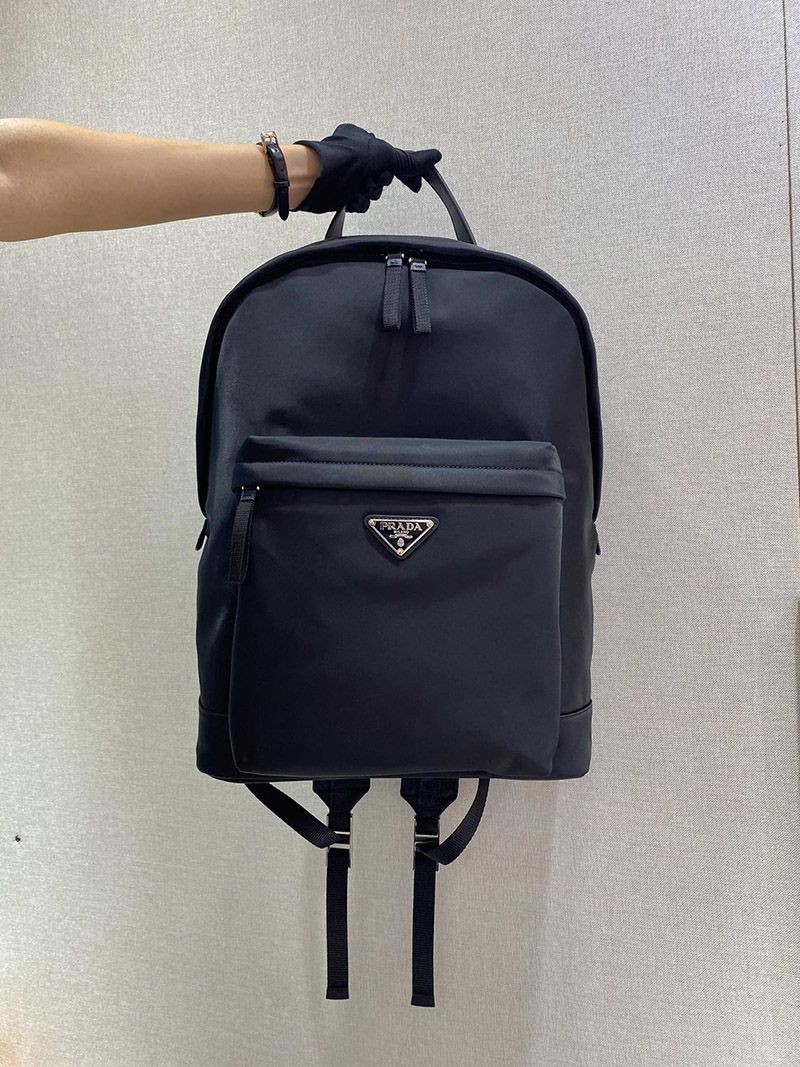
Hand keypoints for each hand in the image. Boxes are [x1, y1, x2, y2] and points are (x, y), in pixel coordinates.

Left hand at [292, 123, 440, 213]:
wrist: (315, 179)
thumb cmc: (346, 159)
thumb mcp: (383, 155)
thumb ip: (408, 160)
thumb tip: (436, 156)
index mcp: (363, 139)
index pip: (393, 157)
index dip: (407, 173)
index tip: (417, 187)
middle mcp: (355, 156)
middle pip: (383, 178)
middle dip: (380, 183)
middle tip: (373, 179)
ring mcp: (347, 176)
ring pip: (371, 193)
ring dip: (368, 193)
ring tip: (357, 188)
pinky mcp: (340, 194)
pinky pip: (359, 203)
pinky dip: (357, 203)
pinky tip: (349, 199)